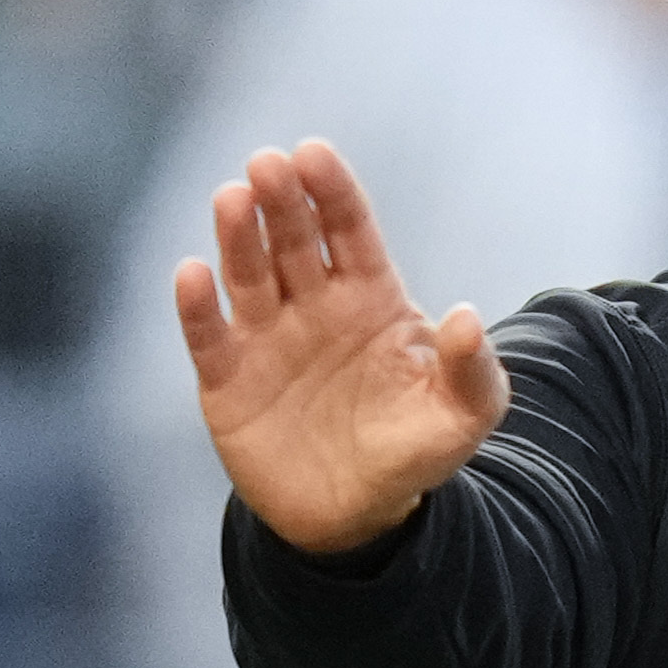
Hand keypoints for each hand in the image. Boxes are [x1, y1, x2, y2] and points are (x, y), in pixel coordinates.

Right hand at [173, 141, 506, 557]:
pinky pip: (208, 335)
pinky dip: (197, 306)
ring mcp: (266, 337)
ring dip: (237, 235)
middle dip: (281, 200)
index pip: (349, 232)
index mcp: (370, 298)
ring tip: (233, 197)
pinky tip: (194, 274)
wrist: (356, 515)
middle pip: (292, 240)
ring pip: (247, 274)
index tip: (314, 153)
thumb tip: (466, 316)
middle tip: (269, 165)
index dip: (332, 193)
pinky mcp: (226, 377)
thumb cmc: (414, 451)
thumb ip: (473, 369)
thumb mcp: (463, 417)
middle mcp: (313, 305)